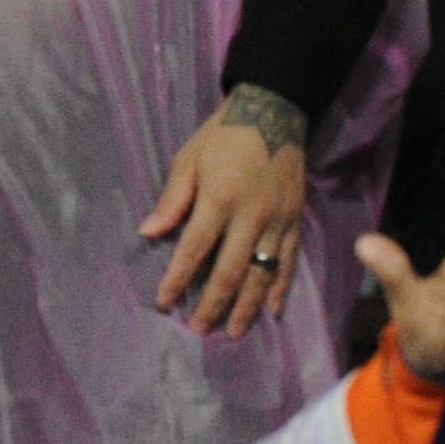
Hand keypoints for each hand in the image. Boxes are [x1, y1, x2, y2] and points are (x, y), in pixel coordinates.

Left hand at [139, 94, 312, 334]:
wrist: (276, 111)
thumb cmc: (224, 135)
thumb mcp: (189, 158)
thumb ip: (172, 199)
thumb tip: (148, 233)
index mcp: (220, 199)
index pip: (195, 249)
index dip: (178, 278)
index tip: (164, 301)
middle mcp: (252, 216)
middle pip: (231, 270)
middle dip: (213, 303)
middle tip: (198, 331)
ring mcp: (278, 221)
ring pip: (263, 273)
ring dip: (247, 306)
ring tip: (233, 332)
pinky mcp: (296, 220)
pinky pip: (289, 261)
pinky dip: (280, 287)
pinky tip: (271, 310)